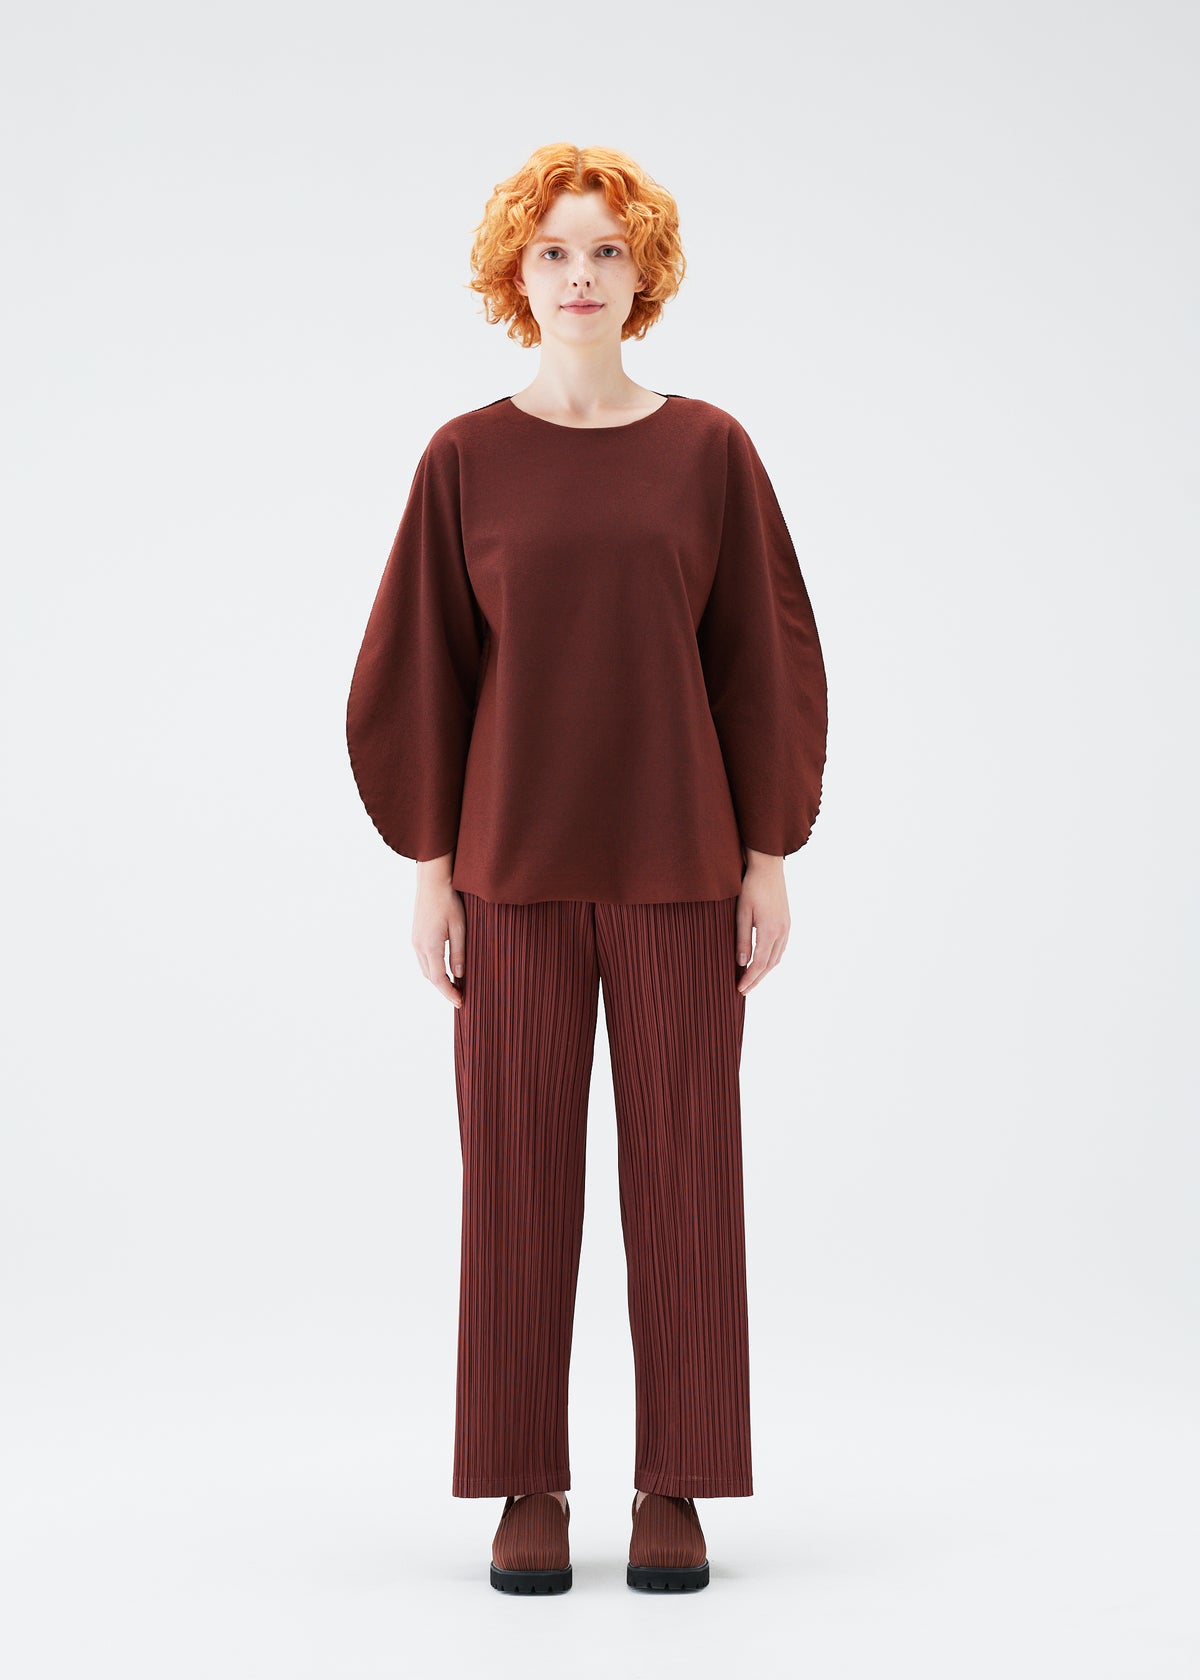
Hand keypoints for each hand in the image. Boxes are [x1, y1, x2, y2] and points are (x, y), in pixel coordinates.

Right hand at [413, 858, 464, 1008]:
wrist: (432, 881)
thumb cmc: (449, 901)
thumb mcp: (459, 928)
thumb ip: (459, 953)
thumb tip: (459, 976)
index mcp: (430, 946)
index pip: (439, 979)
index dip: (449, 993)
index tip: (461, 1003)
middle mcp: (419, 946)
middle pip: (430, 977)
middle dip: (444, 990)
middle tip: (460, 997)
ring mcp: (415, 941)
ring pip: (425, 969)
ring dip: (438, 980)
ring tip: (455, 986)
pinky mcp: (416, 936)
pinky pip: (423, 959)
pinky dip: (433, 969)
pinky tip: (445, 969)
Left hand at [735, 851, 788, 994]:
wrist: (768, 867)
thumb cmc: (751, 887)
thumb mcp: (741, 913)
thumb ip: (742, 939)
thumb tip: (742, 963)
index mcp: (770, 931)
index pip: (759, 964)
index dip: (749, 978)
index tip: (739, 989)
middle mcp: (782, 932)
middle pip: (770, 965)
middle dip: (757, 979)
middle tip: (743, 990)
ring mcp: (786, 927)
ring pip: (777, 957)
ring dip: (765, 971)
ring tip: (752, 979)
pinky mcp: (786, 922)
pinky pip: (781, 948)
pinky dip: (771, 959)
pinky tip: (763, 961)